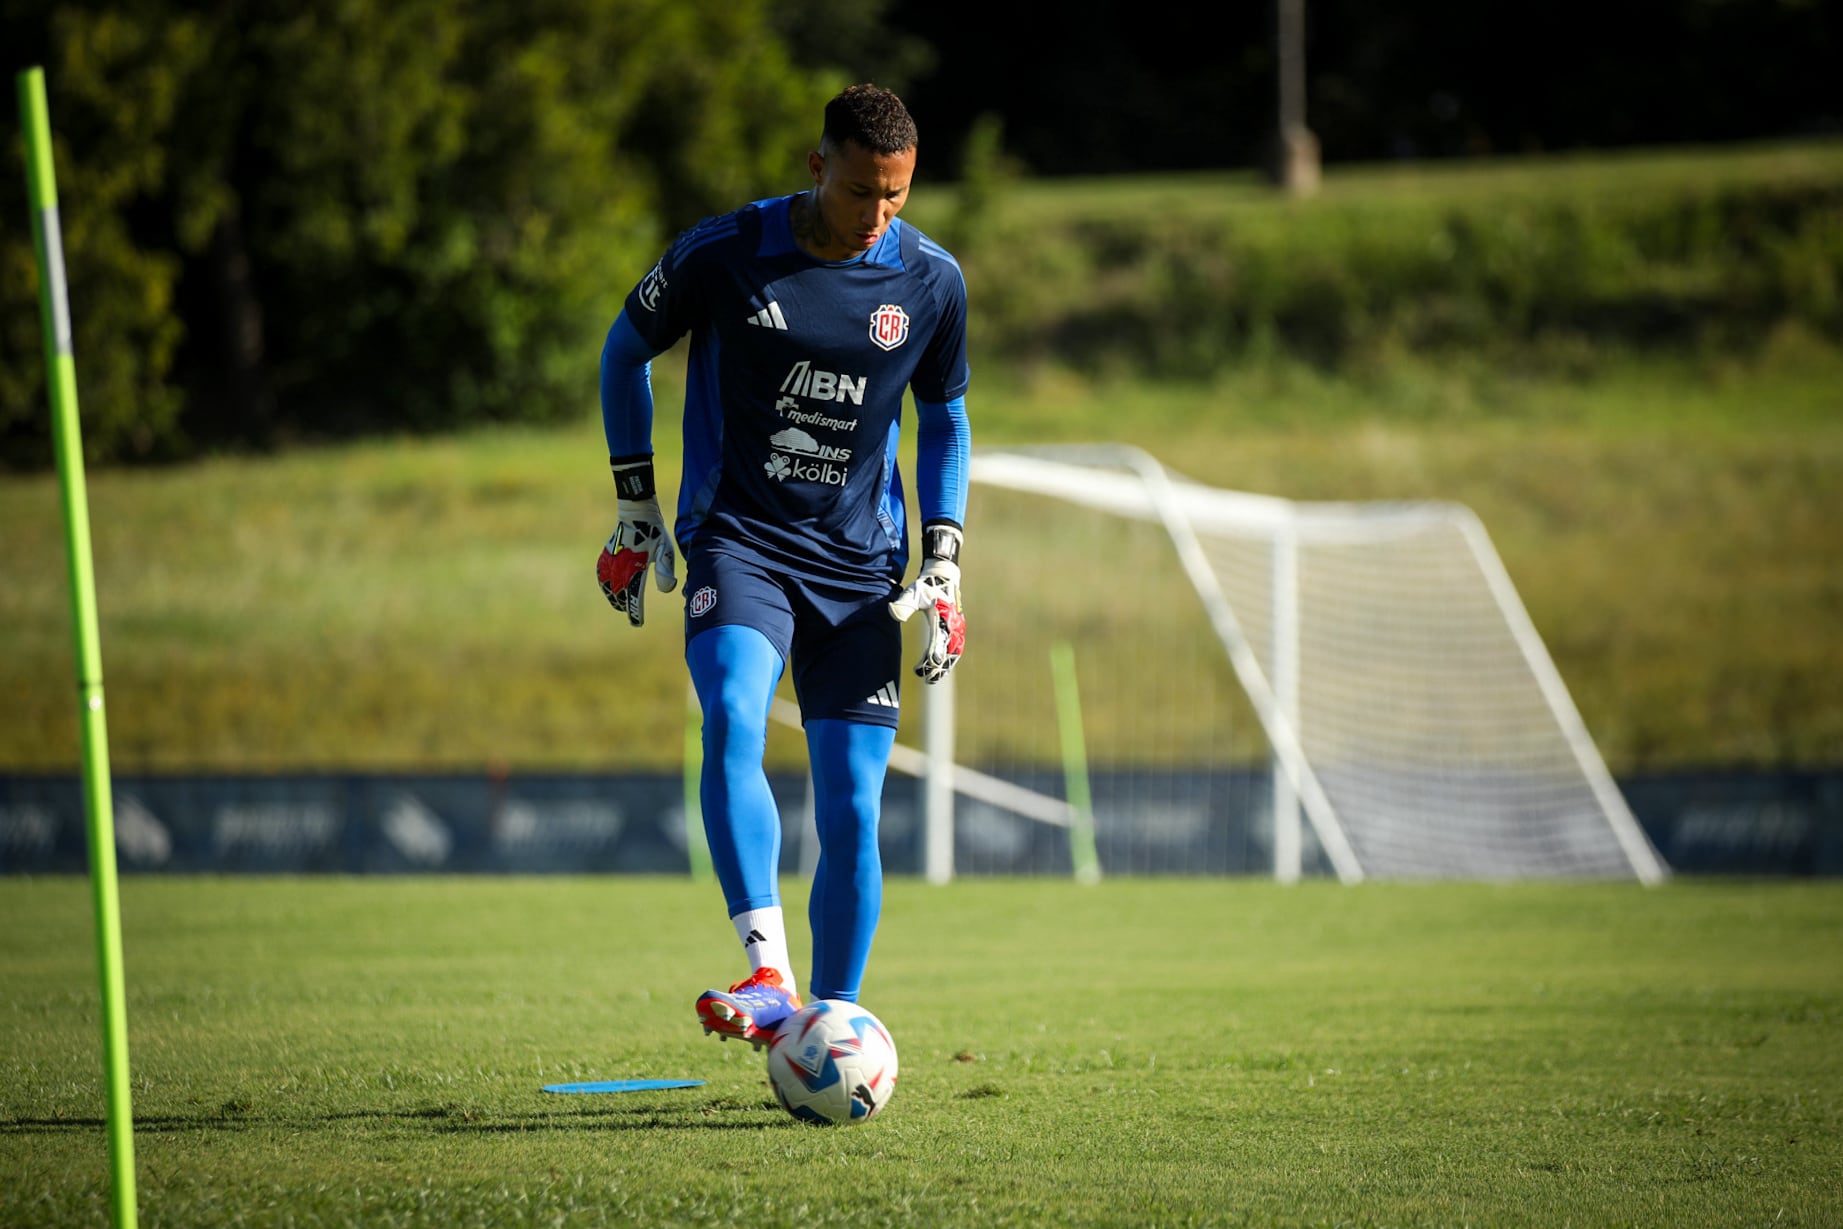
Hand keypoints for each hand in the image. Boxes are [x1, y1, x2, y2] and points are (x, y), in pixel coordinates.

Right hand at [597, 456, 676, 626]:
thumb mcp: (665, 550)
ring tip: (620, 605)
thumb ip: (665, 571)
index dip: (635, 612)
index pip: (633, 596)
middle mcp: (620, 566)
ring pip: (607, 586)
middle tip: (632, 614)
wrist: (636, 513)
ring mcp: (610, 560)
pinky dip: (604, 585)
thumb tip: (667, 590)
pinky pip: (601, 574)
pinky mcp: (605, 554)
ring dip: (613, 597)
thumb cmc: (654, 532)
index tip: (637, 623)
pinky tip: (608, 589)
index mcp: (635, 567)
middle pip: (619, 594)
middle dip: (624, 606)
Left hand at [888, 523, 965, 683]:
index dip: (931, 658)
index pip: (938, 643)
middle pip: (948, 652)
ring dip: (945, 666)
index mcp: (942, 617)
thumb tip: (894, 615)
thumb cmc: (926, 585)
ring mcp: (958, 626)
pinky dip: (950, 659)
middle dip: (938, 667)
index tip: (922, 669)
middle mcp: (953, 624)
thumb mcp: (912, 592)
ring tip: (932, 678)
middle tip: (925, 679)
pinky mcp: (958, 627)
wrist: (943, 576)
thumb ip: (904, 604)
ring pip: (954, 652)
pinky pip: (956, 647)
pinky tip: (941, 667)